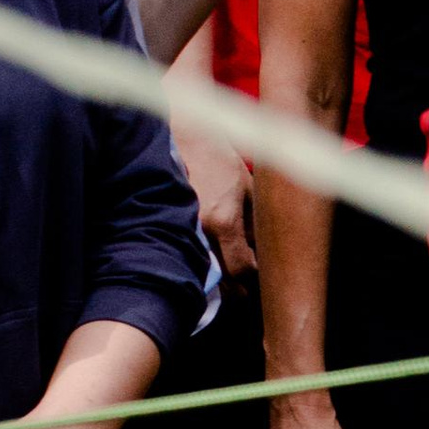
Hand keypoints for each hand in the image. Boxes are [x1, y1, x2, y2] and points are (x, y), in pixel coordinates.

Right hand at [177, 124, 255, 283]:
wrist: (181, 140)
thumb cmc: (218, 161)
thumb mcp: (248, 188)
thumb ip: (256, 225)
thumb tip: (261, 253)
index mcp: (223, 222)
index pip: (242, 271)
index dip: (254, 279)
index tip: (260, 277)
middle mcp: (200, 232)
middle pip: (221, 281)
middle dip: (237, 287)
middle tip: (247, 282)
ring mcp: (181, 231)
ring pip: (202, 275)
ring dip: (218, 280)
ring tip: (229, 272)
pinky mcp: (168, 227)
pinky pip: (187, 258)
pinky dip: (199, 265)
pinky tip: (209, 259)